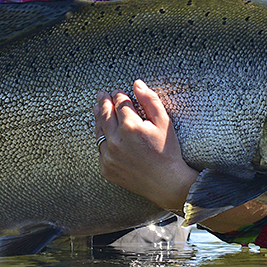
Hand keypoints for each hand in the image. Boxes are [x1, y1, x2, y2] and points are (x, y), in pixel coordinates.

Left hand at [93, 80, 266, 233]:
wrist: (166, 183)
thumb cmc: (168, 150)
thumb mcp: (164, 122)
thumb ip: (150, 100)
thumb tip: (136, 84)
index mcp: (130, 127)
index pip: (120, 103)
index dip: (119, 95)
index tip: (118, 92)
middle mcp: (115, 141)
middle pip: (104, 115)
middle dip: (103, 102)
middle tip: (102, 95)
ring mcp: (108, 156)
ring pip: (99, 132)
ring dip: (99, 119)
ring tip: (98, 110)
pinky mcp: (106, 168)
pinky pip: (100, 149)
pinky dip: (102, 139)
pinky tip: (105, 133)